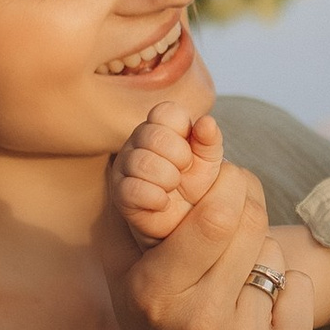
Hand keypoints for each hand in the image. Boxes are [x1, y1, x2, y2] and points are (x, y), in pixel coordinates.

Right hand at [107, 149, 314, 329]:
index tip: (224, 184)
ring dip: (261, 255)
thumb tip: (152, 141)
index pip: (213, 213)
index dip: (228, 185)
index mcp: (155, 291)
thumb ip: (132, 213)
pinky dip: (287, 290)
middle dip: (246, 213)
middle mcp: (198, 318)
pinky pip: (300, 288)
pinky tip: (259, 314)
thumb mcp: (125, 279)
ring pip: (274, 255)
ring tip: (236, 283)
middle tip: (236, 223)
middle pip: (250, 226)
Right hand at [113, 95, 232, 248]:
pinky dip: (155, 198)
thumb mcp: (209, 159)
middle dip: (178, 157)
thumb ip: (209, 139)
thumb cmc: (195, 181)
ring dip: (167, 178)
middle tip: (183, 170)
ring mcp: (125, 165)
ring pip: (142, 162)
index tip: (190, 149)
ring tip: (173, 187)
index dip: (183, 130)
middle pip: (154, 136)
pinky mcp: (120, 193)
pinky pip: (132, 190)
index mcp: (160, 126)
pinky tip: (164, 203)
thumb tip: (207, 122)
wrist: (184, 218)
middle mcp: (138, 141)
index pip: (165, 111)